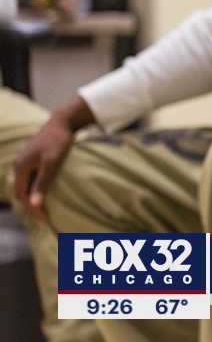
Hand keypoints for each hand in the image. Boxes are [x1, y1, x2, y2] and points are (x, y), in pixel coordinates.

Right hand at [14, 97, 95, 221]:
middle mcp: (19, 166)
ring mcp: (25, 162)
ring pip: (25, 185)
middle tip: (44, 218)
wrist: (62, 122)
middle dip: (31, 206)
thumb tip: (33, 204)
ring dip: (33, 197)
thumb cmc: (58, 141)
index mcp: (21, 167)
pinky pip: (30, 179)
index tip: (44, 219)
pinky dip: (35, 189)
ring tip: (44, 209)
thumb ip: (42, 182)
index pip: (22, 194)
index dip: (32, 208)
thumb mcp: (52, 162)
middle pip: (21, 191)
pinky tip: (44, 193)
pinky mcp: (32, 160)